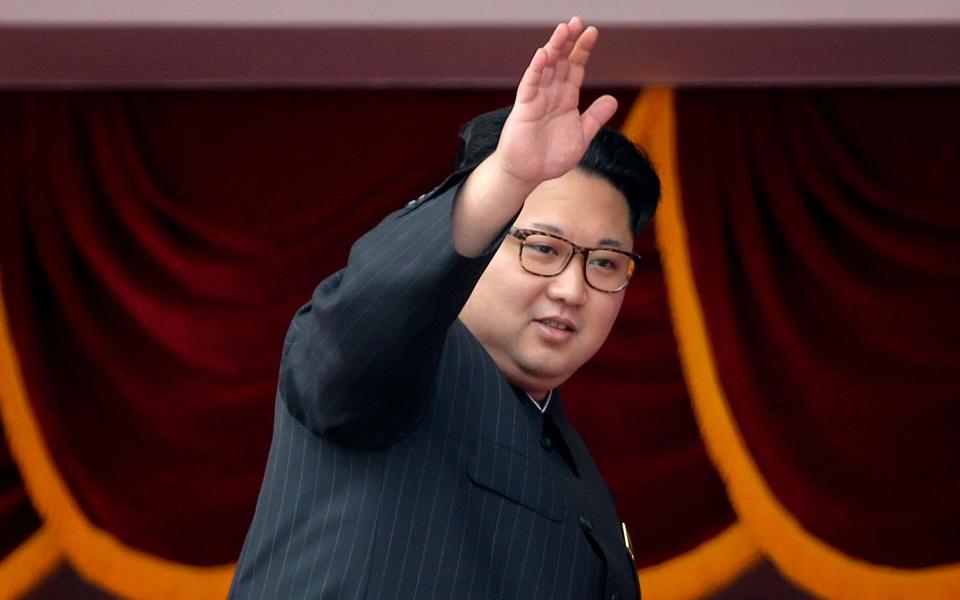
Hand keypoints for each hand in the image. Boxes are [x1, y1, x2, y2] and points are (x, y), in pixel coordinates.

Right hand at [493, 16, 617, 185]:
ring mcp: (537, 98)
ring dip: (554, 48)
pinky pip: (530, 84)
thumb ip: (595, 117)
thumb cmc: (552, 157)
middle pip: (561, 61)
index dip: (583, 50)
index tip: (592, 32)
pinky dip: (536, 69)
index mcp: (566, 98)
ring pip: (546, 67)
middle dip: (569, 41)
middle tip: (577, 22)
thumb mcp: (582, 136)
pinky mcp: (524, 107)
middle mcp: (552, 93)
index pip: (575, 67)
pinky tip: (543, 54)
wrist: (529, 174)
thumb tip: (612, 99)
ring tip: (563, 30)